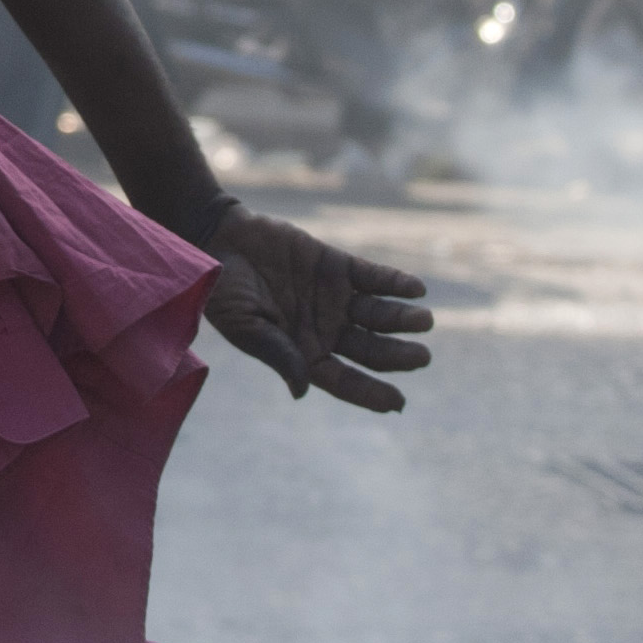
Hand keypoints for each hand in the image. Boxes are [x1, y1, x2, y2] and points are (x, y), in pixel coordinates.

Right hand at [204, 209, 432, 412]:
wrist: (218, 239)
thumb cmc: (223, 291)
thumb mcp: (246, 326)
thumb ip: (278, 353)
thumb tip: (302, 390)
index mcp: (303, 352)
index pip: (344, 379)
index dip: (371, 392)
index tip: (398, 403)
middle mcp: (325, 329)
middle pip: (370, 349)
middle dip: (398, 356)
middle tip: (422, 357)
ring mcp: (334, 298)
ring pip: (378, 316)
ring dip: (403, 320)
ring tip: (424, 321)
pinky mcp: (337, 266)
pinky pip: (372, 277)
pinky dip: (395, 283)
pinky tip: (415, 289)